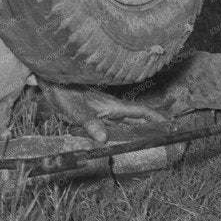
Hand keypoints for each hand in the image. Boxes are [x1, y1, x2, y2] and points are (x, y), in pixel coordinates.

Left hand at [39, 80, 169, 142]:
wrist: (50, 80)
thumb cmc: (62, 91)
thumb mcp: (74, 108)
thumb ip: (88, 122)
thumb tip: (103, 139)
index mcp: (112, 106)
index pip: (140, 112)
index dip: (156, 118)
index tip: (170, 124)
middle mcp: (111, 108)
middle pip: (137, 118)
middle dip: (152, 126)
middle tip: (166, 137)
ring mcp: (105, 110)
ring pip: (127, 121)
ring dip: (140, 129)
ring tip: (151, 139)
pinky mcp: (96, 113)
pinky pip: (116, 124)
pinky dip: (124, 132)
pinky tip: (123, 139)